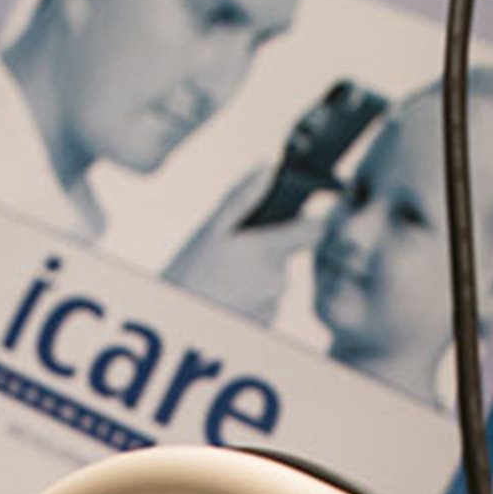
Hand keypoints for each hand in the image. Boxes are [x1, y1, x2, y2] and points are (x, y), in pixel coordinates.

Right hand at [165, 170, 326, 326]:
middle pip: (287, 258)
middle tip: (232, 258)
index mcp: (267, 250)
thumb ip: (244, 197)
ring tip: (226, 281)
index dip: (305, 224)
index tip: (297, 223)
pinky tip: (229, 298)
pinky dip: (252, 300)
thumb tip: (268, 168)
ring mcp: (272, 305)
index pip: (313, 232)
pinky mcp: (266, 324)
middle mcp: (276, 280)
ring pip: (275, 282)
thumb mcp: (212, 228)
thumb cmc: (189, 274)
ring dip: (256, 279)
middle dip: (266, 254)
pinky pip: (267, 305)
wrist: (179, 320)